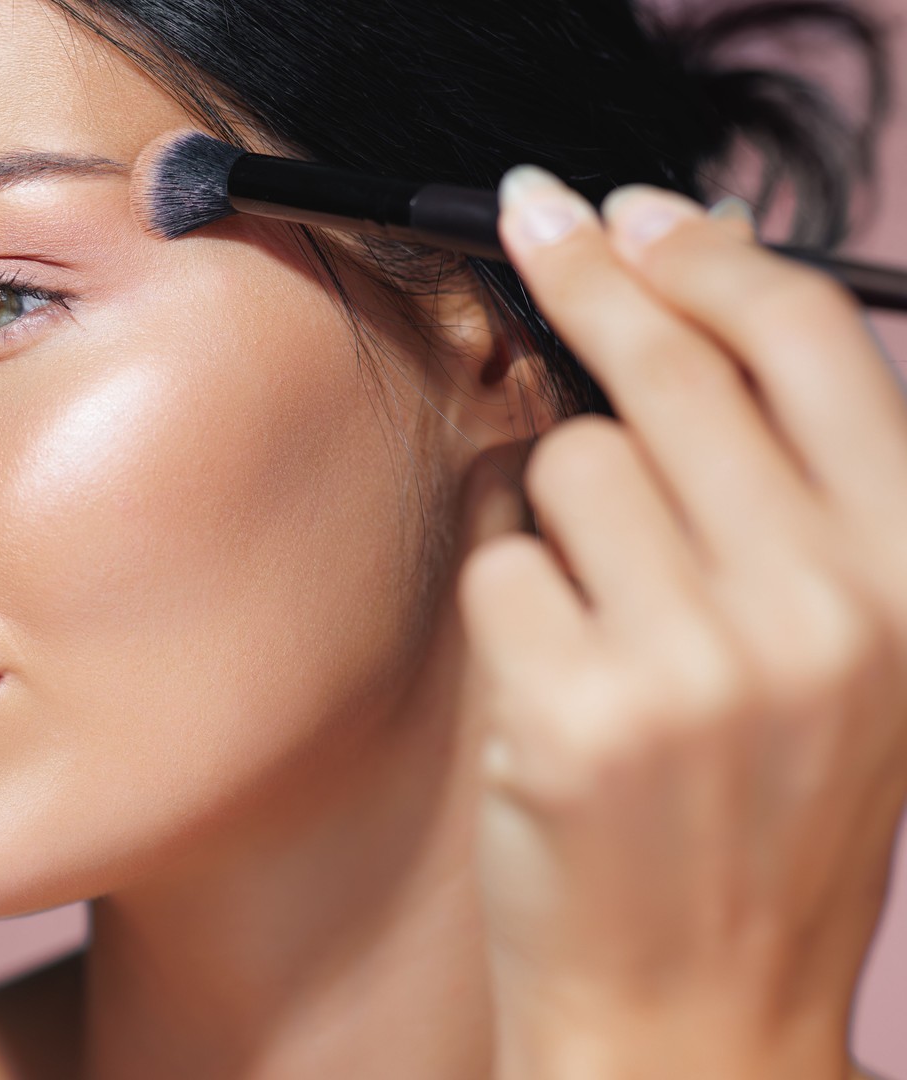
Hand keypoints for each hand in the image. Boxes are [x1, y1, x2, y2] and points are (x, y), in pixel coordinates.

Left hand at [457, 165, 906, 1079]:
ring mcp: (702, 659)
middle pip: (671, 367)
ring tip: (596, 614)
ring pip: (564, 463)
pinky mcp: (578, 709)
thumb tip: (688, 301)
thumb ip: (796, 493)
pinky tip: (549, 678)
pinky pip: (498, 560)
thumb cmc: (757, 824)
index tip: (631, 211)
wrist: (698, 1021)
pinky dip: (507, 599)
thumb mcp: (848, 653)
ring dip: (552, 511)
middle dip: (585, 282)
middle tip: (534, 223)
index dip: (708, 254)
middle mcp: (832, 606)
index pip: (813, 343)